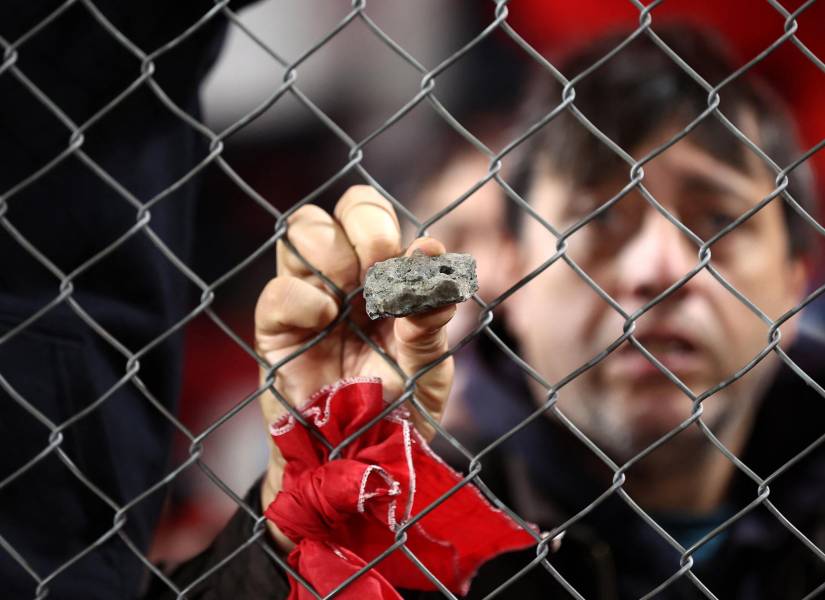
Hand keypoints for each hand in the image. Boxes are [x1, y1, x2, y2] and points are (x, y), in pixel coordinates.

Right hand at [254, 185, 456, 550]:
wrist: (363, 467)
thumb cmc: (398, 412)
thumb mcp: (428, 363)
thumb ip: (431, 312)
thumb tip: (433, 249)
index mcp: (382, 280)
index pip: (369, 215)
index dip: (381, 223)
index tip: (405, 261)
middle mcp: (342, 282)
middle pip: (335, 212)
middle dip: (362, 227)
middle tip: (379, 267)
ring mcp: (307, 303)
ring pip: (300, 233)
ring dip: (330, 252)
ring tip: (348, 297)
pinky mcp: (276, 335)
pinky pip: (276, 293)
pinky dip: (301, 296)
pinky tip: (324, 317)